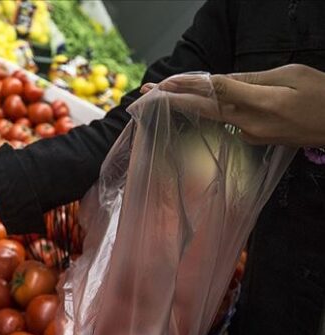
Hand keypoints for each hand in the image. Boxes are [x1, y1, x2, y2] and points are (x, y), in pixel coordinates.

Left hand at [141, 64, 324, 146]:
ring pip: (213, 115)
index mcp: (262, 104)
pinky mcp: (255, 140)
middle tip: (145, 93)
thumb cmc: (322, 97)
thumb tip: (222, 80)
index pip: (217, 92)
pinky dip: (210, 110)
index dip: (189, 86)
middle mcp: (251, 124)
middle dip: (173, 100)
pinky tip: (196, 102)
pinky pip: (227, 121)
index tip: (165, 83)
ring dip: (187, 105)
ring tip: (161, 95)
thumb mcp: (292, 77)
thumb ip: (254, 80)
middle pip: (205, 109)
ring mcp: (251, 135)